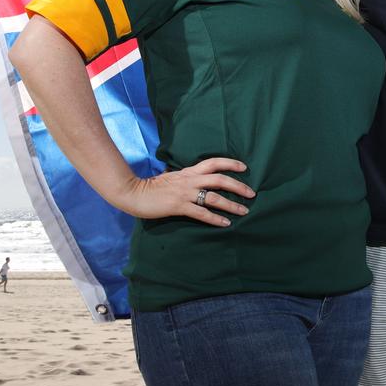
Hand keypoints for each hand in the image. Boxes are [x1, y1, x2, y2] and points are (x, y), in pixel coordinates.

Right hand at [123, 158, 254, 225]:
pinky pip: (202, 213)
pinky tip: (225, 223)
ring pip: (214, 197)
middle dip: (238, 186)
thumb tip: (196, 178)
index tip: (244, 167)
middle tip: (251, 193)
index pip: (213, 162)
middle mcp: (190, 180)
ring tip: (244, 211)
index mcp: (188, 171)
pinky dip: (215, 218)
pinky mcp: (179, 206)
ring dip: (231, 204)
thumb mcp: (172, 177)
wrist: (134, 193)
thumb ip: (185, 177)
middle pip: (220, 179)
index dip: (230, 163)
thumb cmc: (152, 187)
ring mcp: (185, 193)